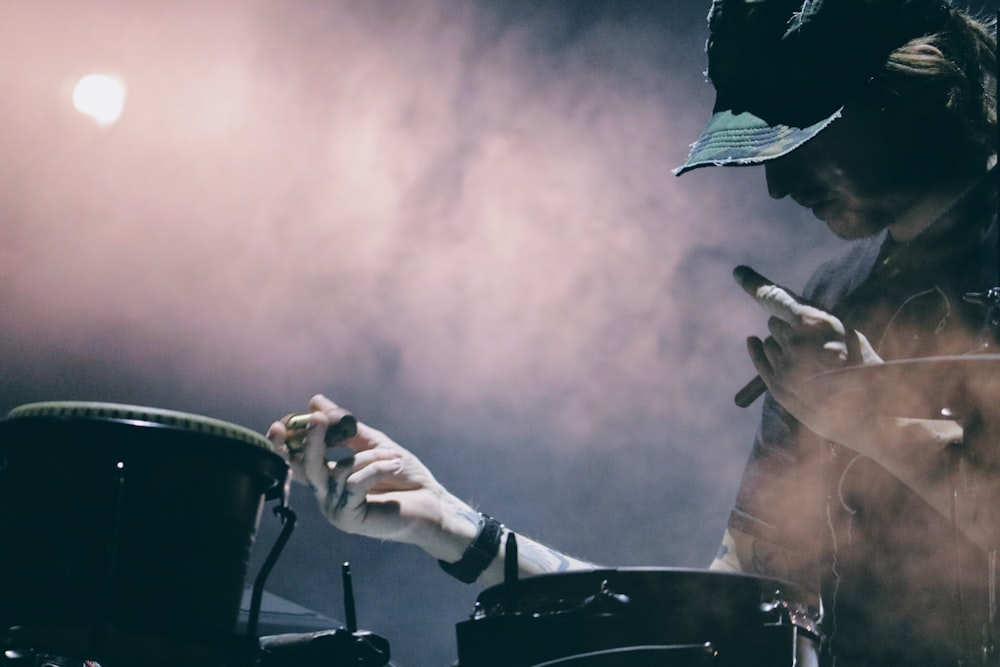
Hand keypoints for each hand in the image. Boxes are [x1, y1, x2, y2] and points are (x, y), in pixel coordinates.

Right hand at [267, 395, 479, 559]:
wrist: (431, 502)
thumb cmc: (404, 475)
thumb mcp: (374, 444)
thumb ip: (345, 427)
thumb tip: (315, 401)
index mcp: (328, 480)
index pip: (297, 460)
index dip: (286, 443)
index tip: (282, 423)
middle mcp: (326, 496)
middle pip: (306, 467)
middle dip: (311, 441)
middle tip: (318, 419)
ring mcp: (335, 510)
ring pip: (340, 471)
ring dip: (371, 457)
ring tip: (396, 457)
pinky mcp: (349, 520)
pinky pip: (354, 483)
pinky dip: (377, 468)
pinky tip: (396, 464)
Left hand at [734, 265, 882, 440]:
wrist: (866, 412)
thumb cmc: (860, 367)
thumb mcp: (846, 332)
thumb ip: (815, 320)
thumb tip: (789, 311)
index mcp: (816, 323)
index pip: (778, 299)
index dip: (755, 284)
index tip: (738, 272)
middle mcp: (795, 342)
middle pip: (775, 323)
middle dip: (786, 328)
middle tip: (808, 341)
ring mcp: (783, 365)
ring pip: (769, 341)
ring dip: (781, 345)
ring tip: (807, 361)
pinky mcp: (776, 384)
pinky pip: (759, 358)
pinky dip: (758, 349)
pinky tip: (754, 341)